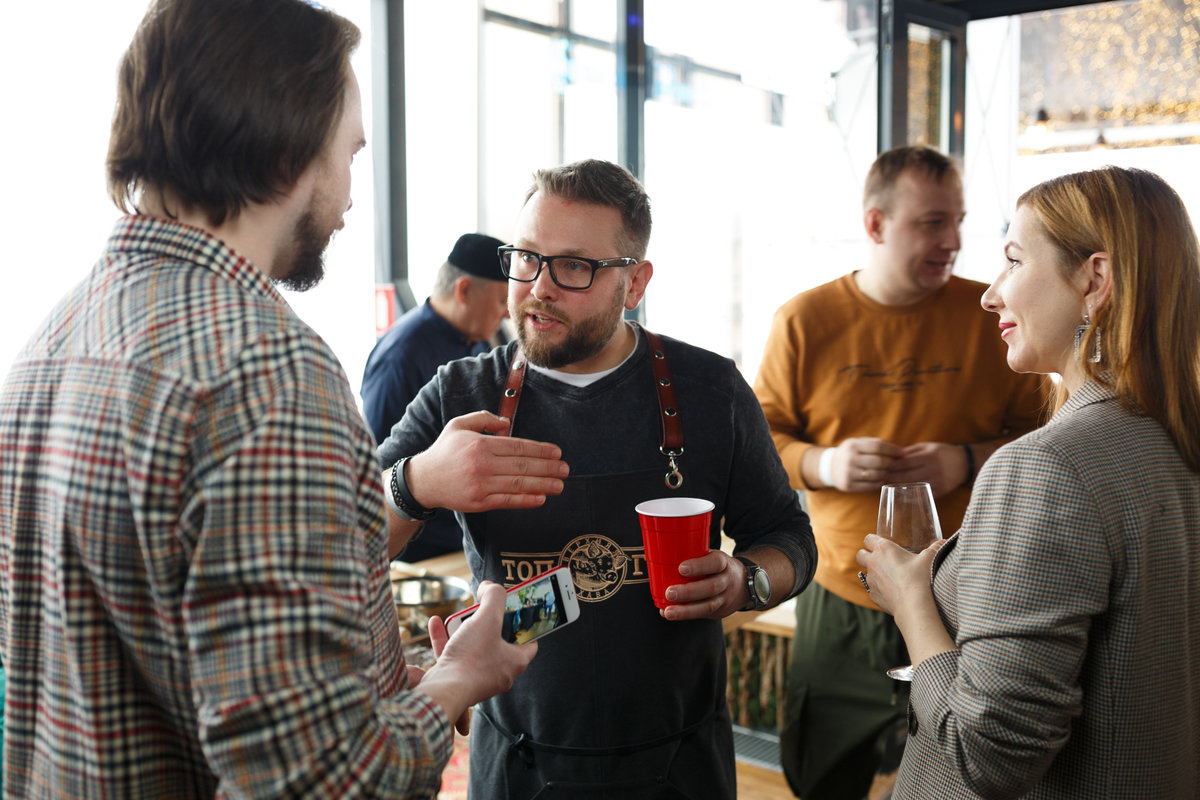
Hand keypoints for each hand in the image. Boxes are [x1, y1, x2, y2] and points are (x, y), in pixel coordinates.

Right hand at [407, 411, 568, 511]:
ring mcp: (480, 485)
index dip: (540, 450)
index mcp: (480, 444)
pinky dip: (526, 500)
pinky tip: (541, 498)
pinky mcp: (478, 503)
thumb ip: (484, 418)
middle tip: (565, 469)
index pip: (517, 446)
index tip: (557, 452)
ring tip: (560, 485)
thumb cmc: (444, 451)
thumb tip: (507, 423)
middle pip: (522, 466)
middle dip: (548, 468)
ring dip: (543, 485)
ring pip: (518, 484)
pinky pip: (507, 501)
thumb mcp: (459, 426)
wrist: (423, 481)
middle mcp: (481, 465)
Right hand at [417, 582, 536, 729]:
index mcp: (515, 661)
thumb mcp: (488, 617)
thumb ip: (494, 597)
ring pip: (473, 648)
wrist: (444, 690)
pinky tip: (436, 624)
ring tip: (455, 617)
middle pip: (497, 641)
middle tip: (479, 611)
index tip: (513, 611)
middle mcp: (499, 673)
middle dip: (486, 623)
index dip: (523, 624)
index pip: (529, 641)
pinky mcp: (458, 680)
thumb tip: (489, 588)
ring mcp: (478, 678)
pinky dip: (446, 639)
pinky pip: (454, 655)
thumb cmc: (472, 658)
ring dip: (462, 629)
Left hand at [658, 550, 746, 621]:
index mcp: (724, 563)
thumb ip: (695, 554)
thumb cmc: (717, 568)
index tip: (681, 568)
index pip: (715, 563)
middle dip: (689, 592)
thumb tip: (663, 549)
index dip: (699, 566)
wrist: (744, 585)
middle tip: (669, 592)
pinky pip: (702, 614)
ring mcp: (724, 599)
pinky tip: (669, 614)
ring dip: (685, 610)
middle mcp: (727, 581)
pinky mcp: (719, 612)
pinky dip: (685, 615)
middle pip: (711, 587)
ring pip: (708, 606)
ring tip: (668, 612)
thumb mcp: (712, 557)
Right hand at [830, 437, 901, 491]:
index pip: (878, 446)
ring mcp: (848, 473)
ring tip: (887, 471)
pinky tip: (881, 479)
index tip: (902, 453)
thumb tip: (899, 451)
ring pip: (876, 475)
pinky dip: (879, 483)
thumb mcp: (858, 443)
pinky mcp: (848, 485)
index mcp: (852, 445)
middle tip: (896, 464)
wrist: (830, 467)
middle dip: (891, 463)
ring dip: (885, 473)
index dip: (892, 450)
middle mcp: (849, 459)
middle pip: (879, 461)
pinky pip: (870, 486)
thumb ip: (875, 444)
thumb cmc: (850, 454)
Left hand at [854, 533, 943, 615]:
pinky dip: (879, 589)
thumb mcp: (930, 558)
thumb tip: (943, 542)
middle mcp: (873, 563)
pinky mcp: (873, 595)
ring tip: (890, 578)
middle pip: (860, 555)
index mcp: (884, 549)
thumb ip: (935, 548)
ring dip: (874, 574)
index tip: (880, 544)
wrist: (914, 605)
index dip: (873, 541)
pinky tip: (892, 592)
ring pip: (866, 573)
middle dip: (867, 555)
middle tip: (880, 559)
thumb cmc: (921, 578)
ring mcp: (871, 580)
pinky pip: (872, 590)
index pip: (868, 539)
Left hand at [885, 441, 963, 496]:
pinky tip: (899, 493)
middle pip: (907, 476)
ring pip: (912, 487)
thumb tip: (890, 457)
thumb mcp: (927, 447)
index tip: (881, 467)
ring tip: (885, 485)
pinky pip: (920, 495)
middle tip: (879, 478)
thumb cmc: (942, 453)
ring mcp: (937, 482)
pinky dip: (908, 495)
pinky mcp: (940, 492)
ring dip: (897, 486)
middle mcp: (934, 470)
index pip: (905, 463)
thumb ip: (909, 451)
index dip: (892, 466)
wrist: (964, 464)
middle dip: (891, 477)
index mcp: (930, 456)